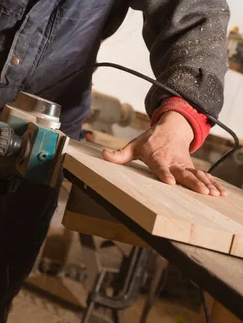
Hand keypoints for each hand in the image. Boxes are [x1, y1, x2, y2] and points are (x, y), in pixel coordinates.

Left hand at [102, 111, 226, 195]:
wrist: (171, 129)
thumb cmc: (150, 140)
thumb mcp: (133, 145)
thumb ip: (119, 154)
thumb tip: (102, 154)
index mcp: (158, 157)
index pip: (161, 167)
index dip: (165, 174)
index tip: (171, 182)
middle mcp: (173, 162)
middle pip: (183, 173)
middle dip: (193, 182)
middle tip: (202, 192)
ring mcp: (184, 165)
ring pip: (196, 175)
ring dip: (205, 184)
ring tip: (213, 194)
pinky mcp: (191, 167)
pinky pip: (203, 176)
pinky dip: (212, 183)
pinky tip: (220, 193)